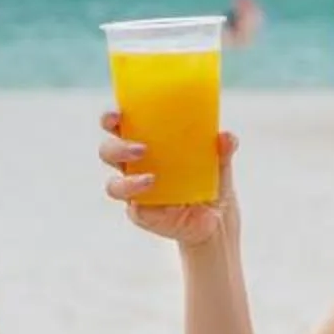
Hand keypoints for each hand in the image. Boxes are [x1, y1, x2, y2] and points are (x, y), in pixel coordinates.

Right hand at [99, 109, 239, 247]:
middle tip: (141, 148)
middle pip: (108, 153)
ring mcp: (134, 192)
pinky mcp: (141, 214)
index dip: (110, 119)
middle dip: (116, 148)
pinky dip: (142, 203)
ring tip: (151, 179)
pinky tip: (155, 197)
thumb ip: (224, 148)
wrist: (216, 218)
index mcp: (144, 143)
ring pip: (114, 185)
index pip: (118, 127)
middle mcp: (133, 167)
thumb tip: (225, 137)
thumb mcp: (220, 161)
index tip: (117, 115)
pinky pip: (133, 208)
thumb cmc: (210, 180)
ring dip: (127, 182)